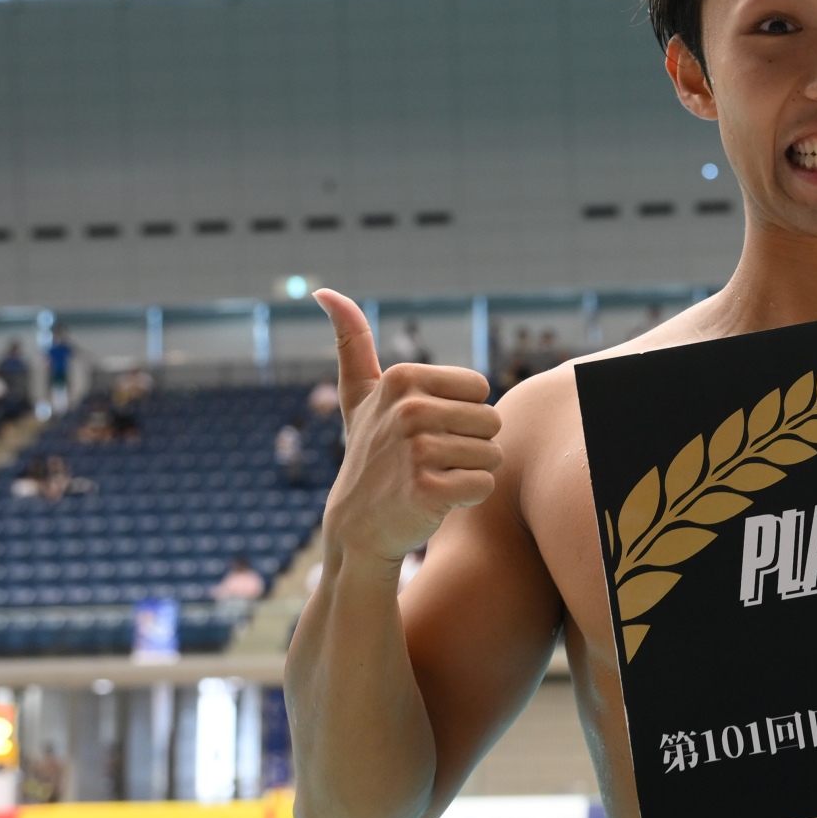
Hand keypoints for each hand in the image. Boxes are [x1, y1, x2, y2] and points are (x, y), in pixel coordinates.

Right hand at [315, 289, 502, 564]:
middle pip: (492, 420)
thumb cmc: (370, 453)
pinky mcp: (427, 490)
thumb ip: (352, 342)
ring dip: (471, 471)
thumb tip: (323, 291)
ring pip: (492, 454)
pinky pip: (484, 484)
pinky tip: (437, 500)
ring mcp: (416, 451)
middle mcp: (408, 410)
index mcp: (402, 378)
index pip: (480, 389)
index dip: (462, 413)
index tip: (426, 429)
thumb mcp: (359, 395)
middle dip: (471, 444)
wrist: (358, 526)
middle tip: (431, 459)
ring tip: (433, 478)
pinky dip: (469, 497)